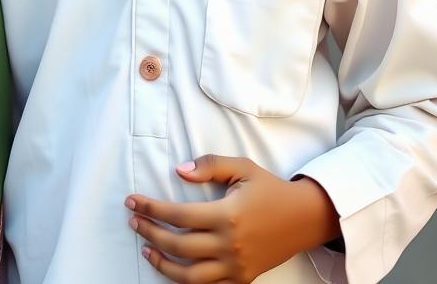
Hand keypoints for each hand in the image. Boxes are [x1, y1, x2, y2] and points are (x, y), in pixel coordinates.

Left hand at [126, 154, 339, 282]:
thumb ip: (210, 165)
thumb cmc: (270, 189)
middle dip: (150, 232)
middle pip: (178, 246)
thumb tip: (179, 170)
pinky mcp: (242, 279)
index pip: (178, 216)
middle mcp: (229, 245)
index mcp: (227, 216)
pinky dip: (186, 282)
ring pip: (190, 277)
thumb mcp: (242, 168)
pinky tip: (173, 269)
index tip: (132, 201)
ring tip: (146, 248)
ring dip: (162, 265)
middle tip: (133, 221)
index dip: (151, 209)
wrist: (304, 218)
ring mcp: (236, 266)